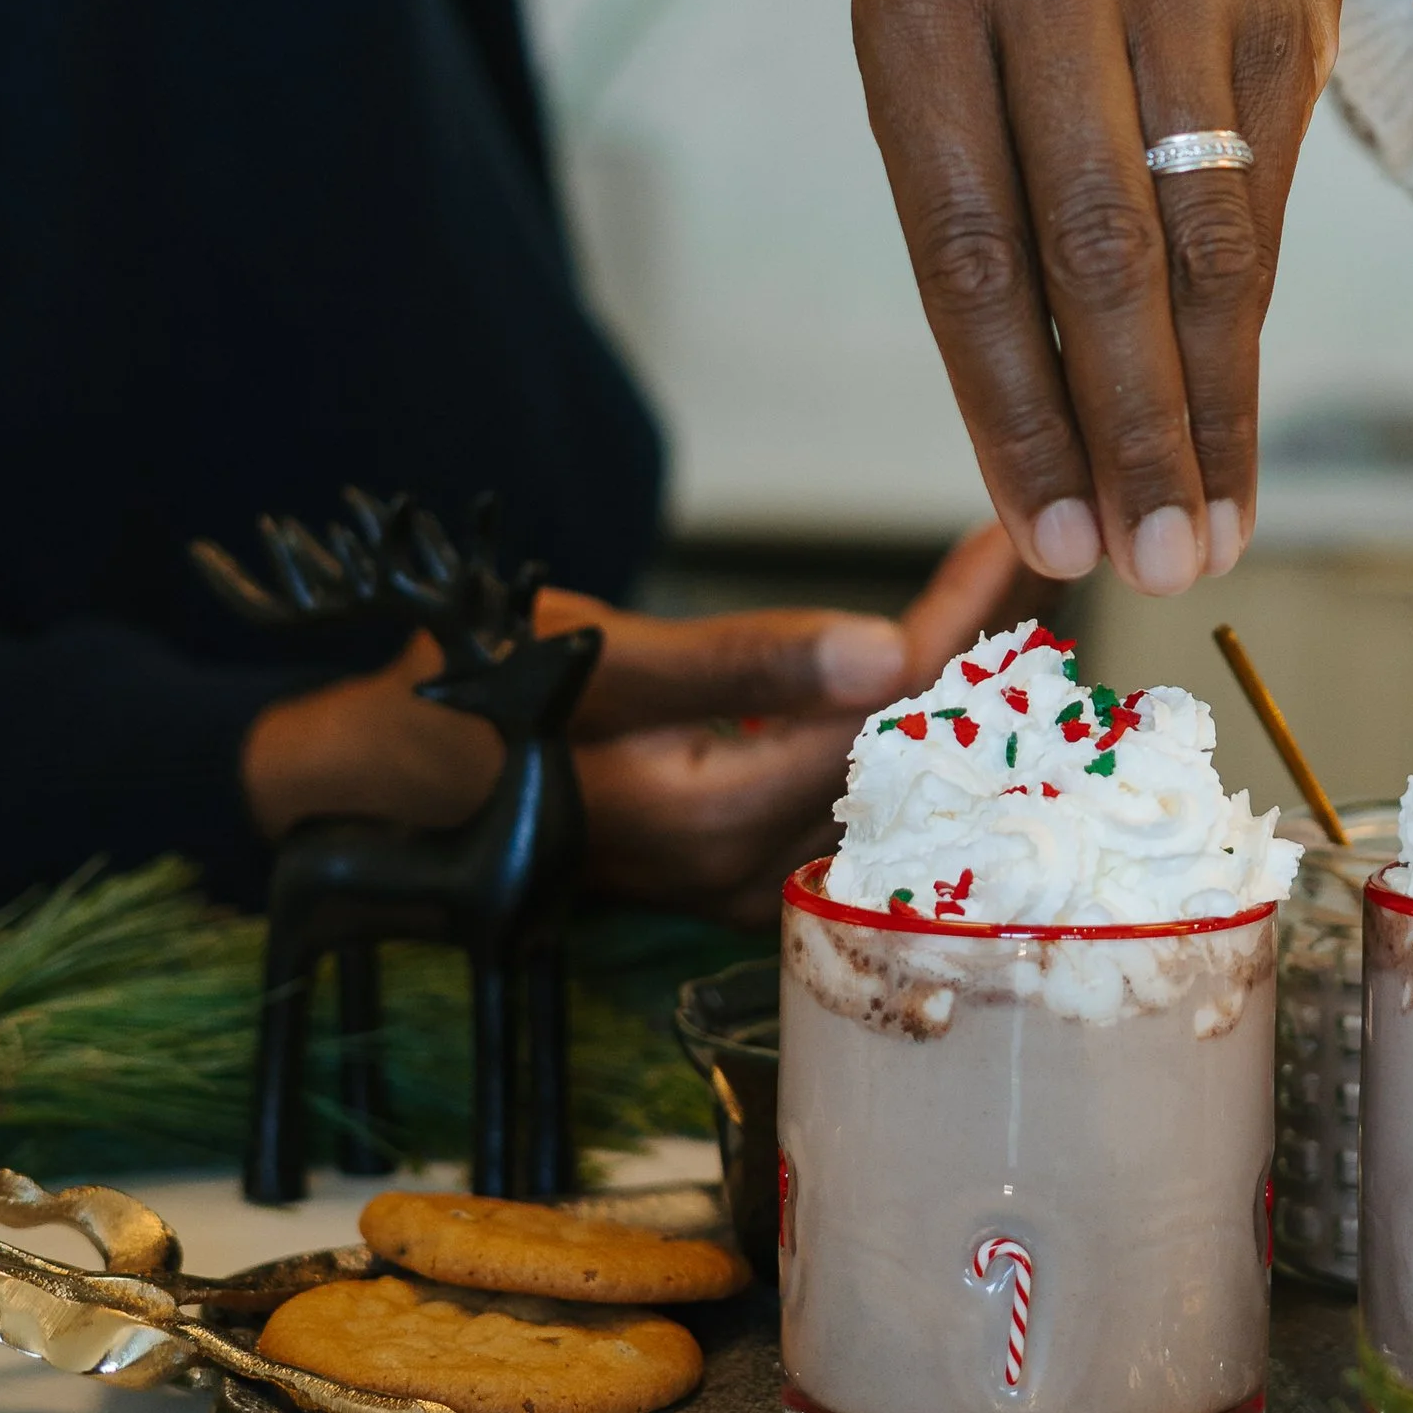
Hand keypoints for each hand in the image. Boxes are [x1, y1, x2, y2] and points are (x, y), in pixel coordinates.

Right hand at [241, 518, 1025, 924]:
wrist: (357, 783)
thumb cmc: (457, 707)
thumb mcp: (590, 660)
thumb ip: (741, 664)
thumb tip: (888, 656)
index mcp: (715, 823)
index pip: (888, 720)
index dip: (965, 626)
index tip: (1022, 542)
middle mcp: (739, 867)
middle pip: (907, 755)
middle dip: (987, 649)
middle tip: (1055, 548)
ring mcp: (729, 870)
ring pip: (878, 772)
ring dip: (948, 682)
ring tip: (1015, 591)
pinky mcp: (714, 853)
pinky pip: (834, 785)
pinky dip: (888, 715)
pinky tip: (927, 663)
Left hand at [853, 0, 1339, 595]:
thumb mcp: (940, 48)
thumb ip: (979, 218)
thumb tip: (1034, 448)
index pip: (970, 245)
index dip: (1015, 406)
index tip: (1045, 534)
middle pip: (1097, 249)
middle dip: (1129, 431)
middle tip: (1154, 567)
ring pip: (1203, 234)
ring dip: (1210, 404)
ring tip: (1210, 529)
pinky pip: (1269, 194)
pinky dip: (1252, 322)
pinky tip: (1243, 418)